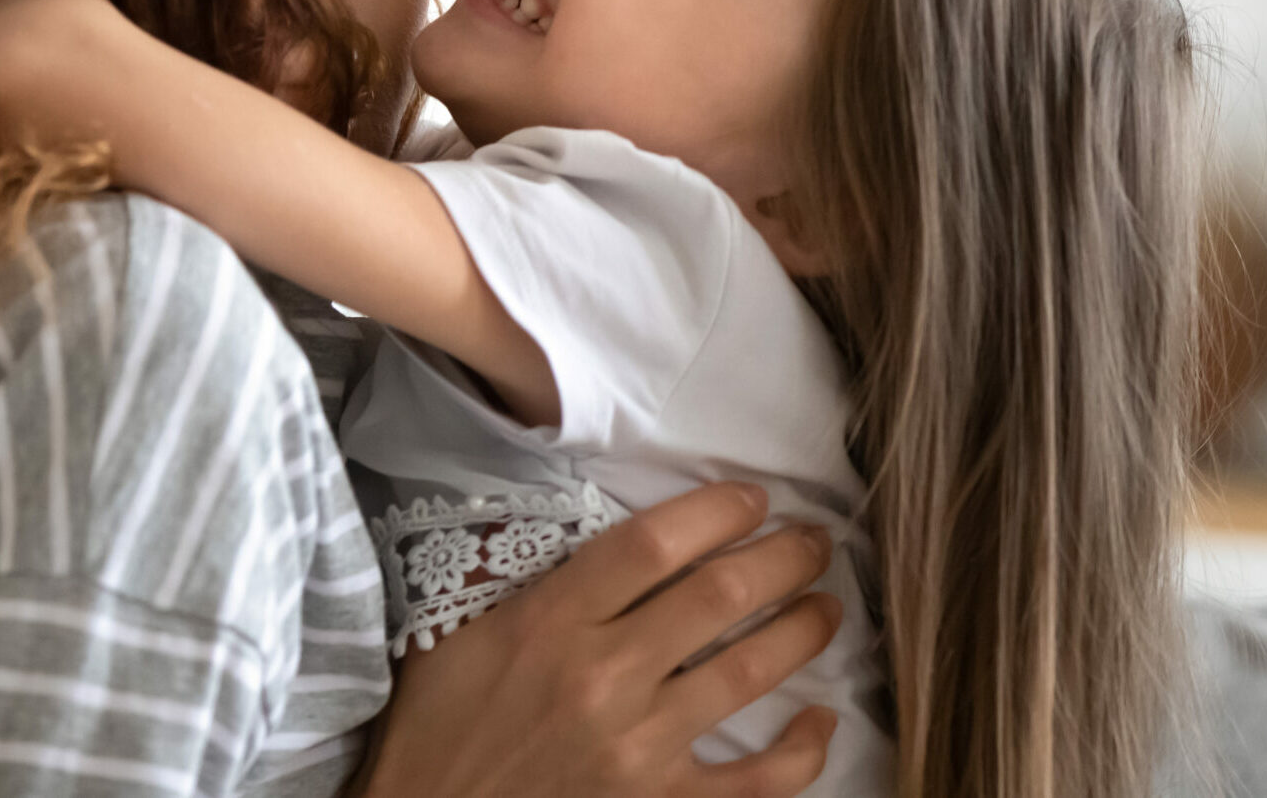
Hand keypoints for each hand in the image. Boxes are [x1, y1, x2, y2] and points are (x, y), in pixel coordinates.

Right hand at [356, 483, 840, 797]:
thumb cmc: (437, 718)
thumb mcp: (457, 624)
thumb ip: (523, 570)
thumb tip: (580, 514)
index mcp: (551, 621)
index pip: (653, 545)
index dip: (716, 511)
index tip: (753, 497)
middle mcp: (604, 678)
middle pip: (717, 598)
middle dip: (782, 558)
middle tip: (814, 538)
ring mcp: (638, 750)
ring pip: (747, 676)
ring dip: (802, 631)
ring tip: (829, 604)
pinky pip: (753, 783)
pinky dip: (800, 752)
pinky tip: (824, 719)